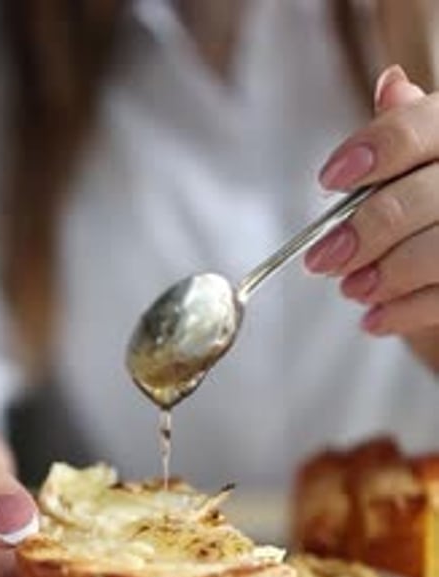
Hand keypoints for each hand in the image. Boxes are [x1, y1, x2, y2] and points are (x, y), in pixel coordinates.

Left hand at [305, 65, 438, 355]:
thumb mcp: (421, 159)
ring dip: (384, 277)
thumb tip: (391, 86)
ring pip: (438, 251)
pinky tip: (374, 319)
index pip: (420, 129)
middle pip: (420, 198)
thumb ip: (405, 130)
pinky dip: (404, 313)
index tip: (327, 181)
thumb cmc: (433, 198)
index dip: (372, 153)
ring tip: (352, 290)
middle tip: (321, 260)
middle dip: (364, 232)